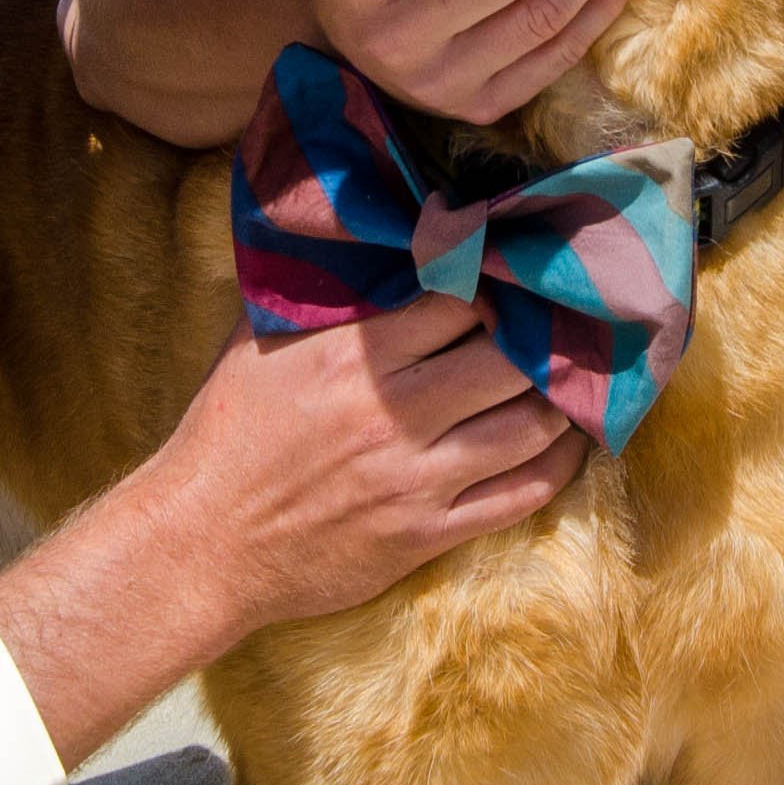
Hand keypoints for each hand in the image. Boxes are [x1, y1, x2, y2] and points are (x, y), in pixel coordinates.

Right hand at [0, 294, 581, 761]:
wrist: (201, 544)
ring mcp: (417, 480)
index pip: (457, 300)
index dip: (494, 279)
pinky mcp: (428, 536)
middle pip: (507, 359)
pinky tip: (571, 441)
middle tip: (570, 317)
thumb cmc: (224, 434)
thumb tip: (366, 240)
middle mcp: (392, 414)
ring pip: (529, 427)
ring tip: (582, 375)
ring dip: (566, 397)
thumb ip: (320, 295)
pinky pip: (520, 496)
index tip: (516, 268)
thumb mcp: (257, 344)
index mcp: (351, 357)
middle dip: (544, 333)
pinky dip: (558, 464)